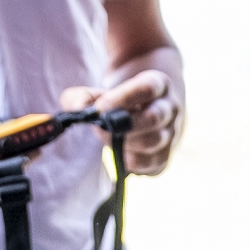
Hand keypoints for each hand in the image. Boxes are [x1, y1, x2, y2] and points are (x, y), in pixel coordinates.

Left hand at [62, 72, 181, 176]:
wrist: (142, 115)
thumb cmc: (116, 103)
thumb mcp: (101, 93)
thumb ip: (82, 97)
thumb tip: (79, 109)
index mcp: (158, 84)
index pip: (147, 88)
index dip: (124, 98)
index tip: (100, 108)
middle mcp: (170, 109)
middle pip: (154, 117)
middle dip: (123, 125)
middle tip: (100, 128)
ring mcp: (171, 134)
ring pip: (154, 142)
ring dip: (126, 143)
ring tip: (108, 139)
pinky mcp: (165, 158)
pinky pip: (153, 164)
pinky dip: (133, 162)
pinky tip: (120, 155)